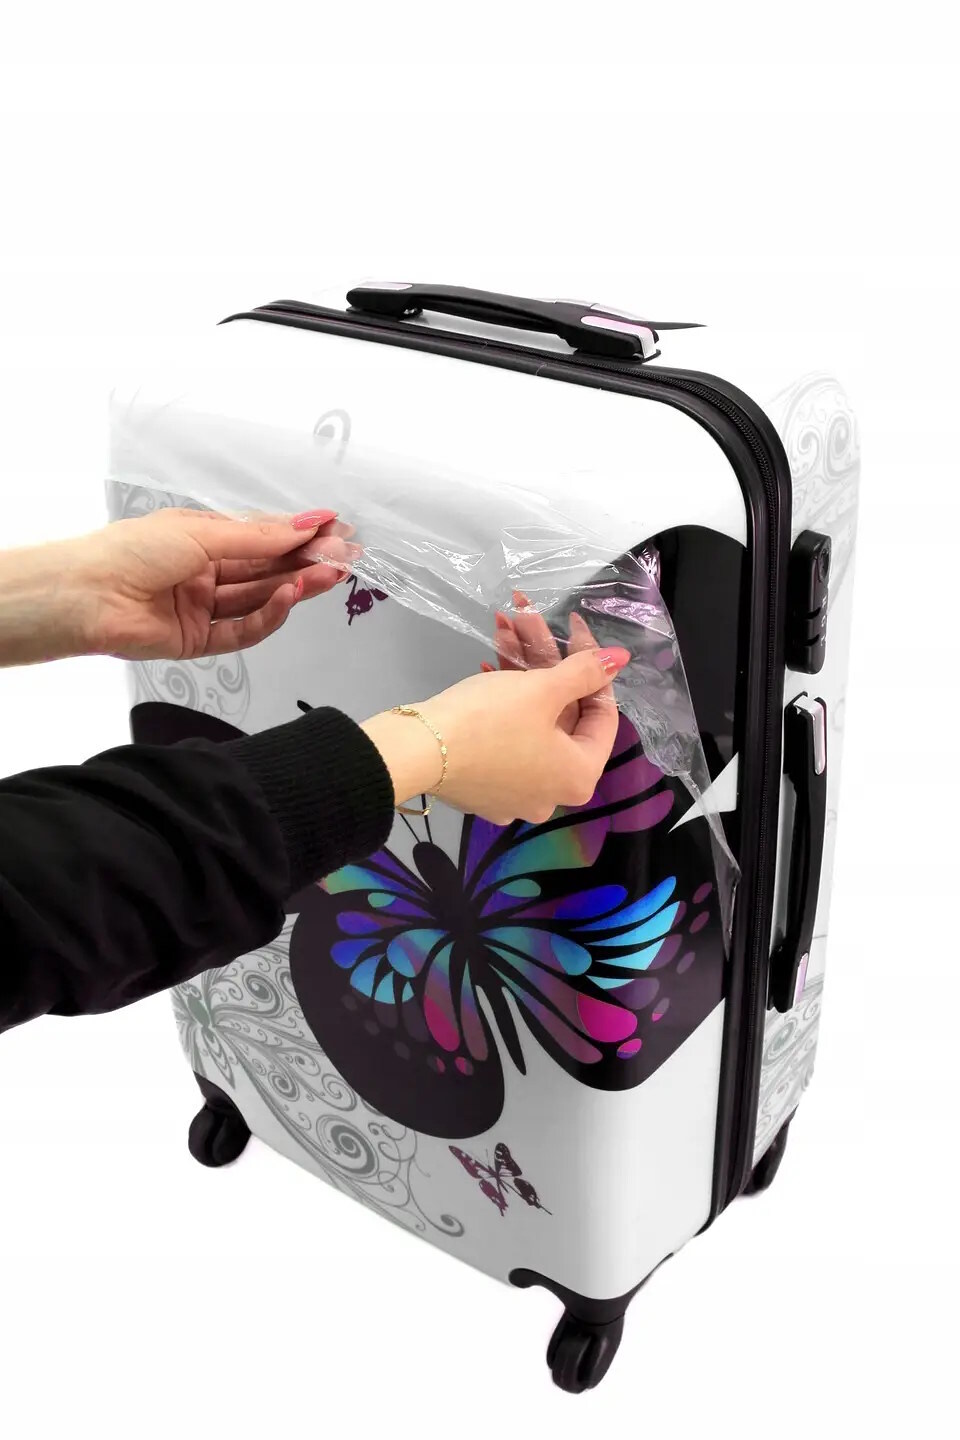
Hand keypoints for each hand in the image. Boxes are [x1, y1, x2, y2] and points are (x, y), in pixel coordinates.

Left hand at [0, 507, 359, 666]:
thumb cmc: (131, 552)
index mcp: (202, 540)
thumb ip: (259, 536)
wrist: (86, 596)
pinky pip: (243, 631)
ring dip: (296, 587)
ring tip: (327, 575)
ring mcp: (203, 608)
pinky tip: (289, 597)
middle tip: (344, 557)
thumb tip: (307, 524)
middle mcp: (205, 573)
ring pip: (260, 599)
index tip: (335, 529)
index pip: (262, 538)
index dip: (299, 535)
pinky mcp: (199, 642)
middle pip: (267, 570)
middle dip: (307, 562)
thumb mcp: (203, 534)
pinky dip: (269, 616)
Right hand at [362, 639, 628, 825]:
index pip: (602, 714)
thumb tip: (620, 659)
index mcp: (578, 777)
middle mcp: (551, 794)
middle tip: (528, 618)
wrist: (416, 751)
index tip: (574, 629)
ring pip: (530, 720)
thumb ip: (585, 671)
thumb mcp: (542, 688)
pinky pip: (505, 737)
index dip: (591, 665)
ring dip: (519, 670)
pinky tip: (488, 664)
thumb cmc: (490, 720)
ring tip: (503, 625)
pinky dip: (502, 701)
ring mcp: (514, 793)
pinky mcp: (483, 786)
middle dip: (544, 658)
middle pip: (561, 714)